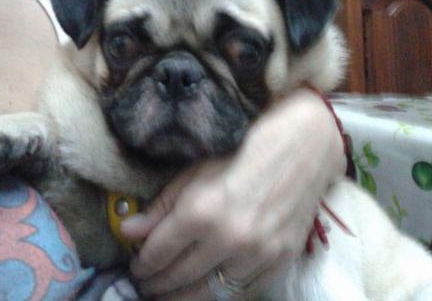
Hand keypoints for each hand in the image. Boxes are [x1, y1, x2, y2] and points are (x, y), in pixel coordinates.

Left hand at [120, 88, 346, 299]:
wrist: (303, 147)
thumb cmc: (243, 150)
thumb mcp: (195, 170)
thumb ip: (161, 206)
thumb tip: (128, 232)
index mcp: (201, 211)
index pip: (157, 253)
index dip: (142, 264)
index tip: (136, 267)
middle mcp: (228, 238)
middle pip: (178, 276)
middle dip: (156, 284)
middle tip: (146, 285)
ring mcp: (257, 254)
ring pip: (209, 293)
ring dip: (182, 297)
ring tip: (169, 295)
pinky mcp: (280, 261)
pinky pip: (242, 292)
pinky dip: (220, 294)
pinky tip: (206, 289)